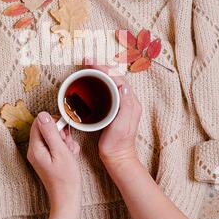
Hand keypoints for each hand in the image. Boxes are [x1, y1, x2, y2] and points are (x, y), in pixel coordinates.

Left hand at [27, 112, 80, 215]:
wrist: (68, 198)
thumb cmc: (65, 178)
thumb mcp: (60, 151)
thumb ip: (51, 132)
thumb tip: (43, 115)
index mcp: (35, 148)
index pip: (39, 122)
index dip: (53, 122)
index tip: (64, 130)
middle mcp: (35, 150)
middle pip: (46, 129)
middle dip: (61, 133)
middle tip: (68, 144)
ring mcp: (41, 155)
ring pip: (53, 137)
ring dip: (65, 141)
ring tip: (70, 153)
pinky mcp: (47, 159)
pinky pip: (56, 146)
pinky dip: (65, 148)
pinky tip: (70, 157)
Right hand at [83, 60, 141, 174]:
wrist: (117, 157)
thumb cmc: (118, 144)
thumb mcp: (122, 125)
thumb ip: (125, 106)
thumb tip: (123, 86)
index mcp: (131, 102)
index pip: (118, 78)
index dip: (105, 68)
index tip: (92, 63)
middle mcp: (127, 100)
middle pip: (114, 77)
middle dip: (101, 66)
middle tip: (87, 60)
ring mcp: (120, 104)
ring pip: (110, 82)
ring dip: (99, 72)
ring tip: (88, 66)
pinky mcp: (113, 108)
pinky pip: (107, 90)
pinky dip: (98, 82)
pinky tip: (90, 81)